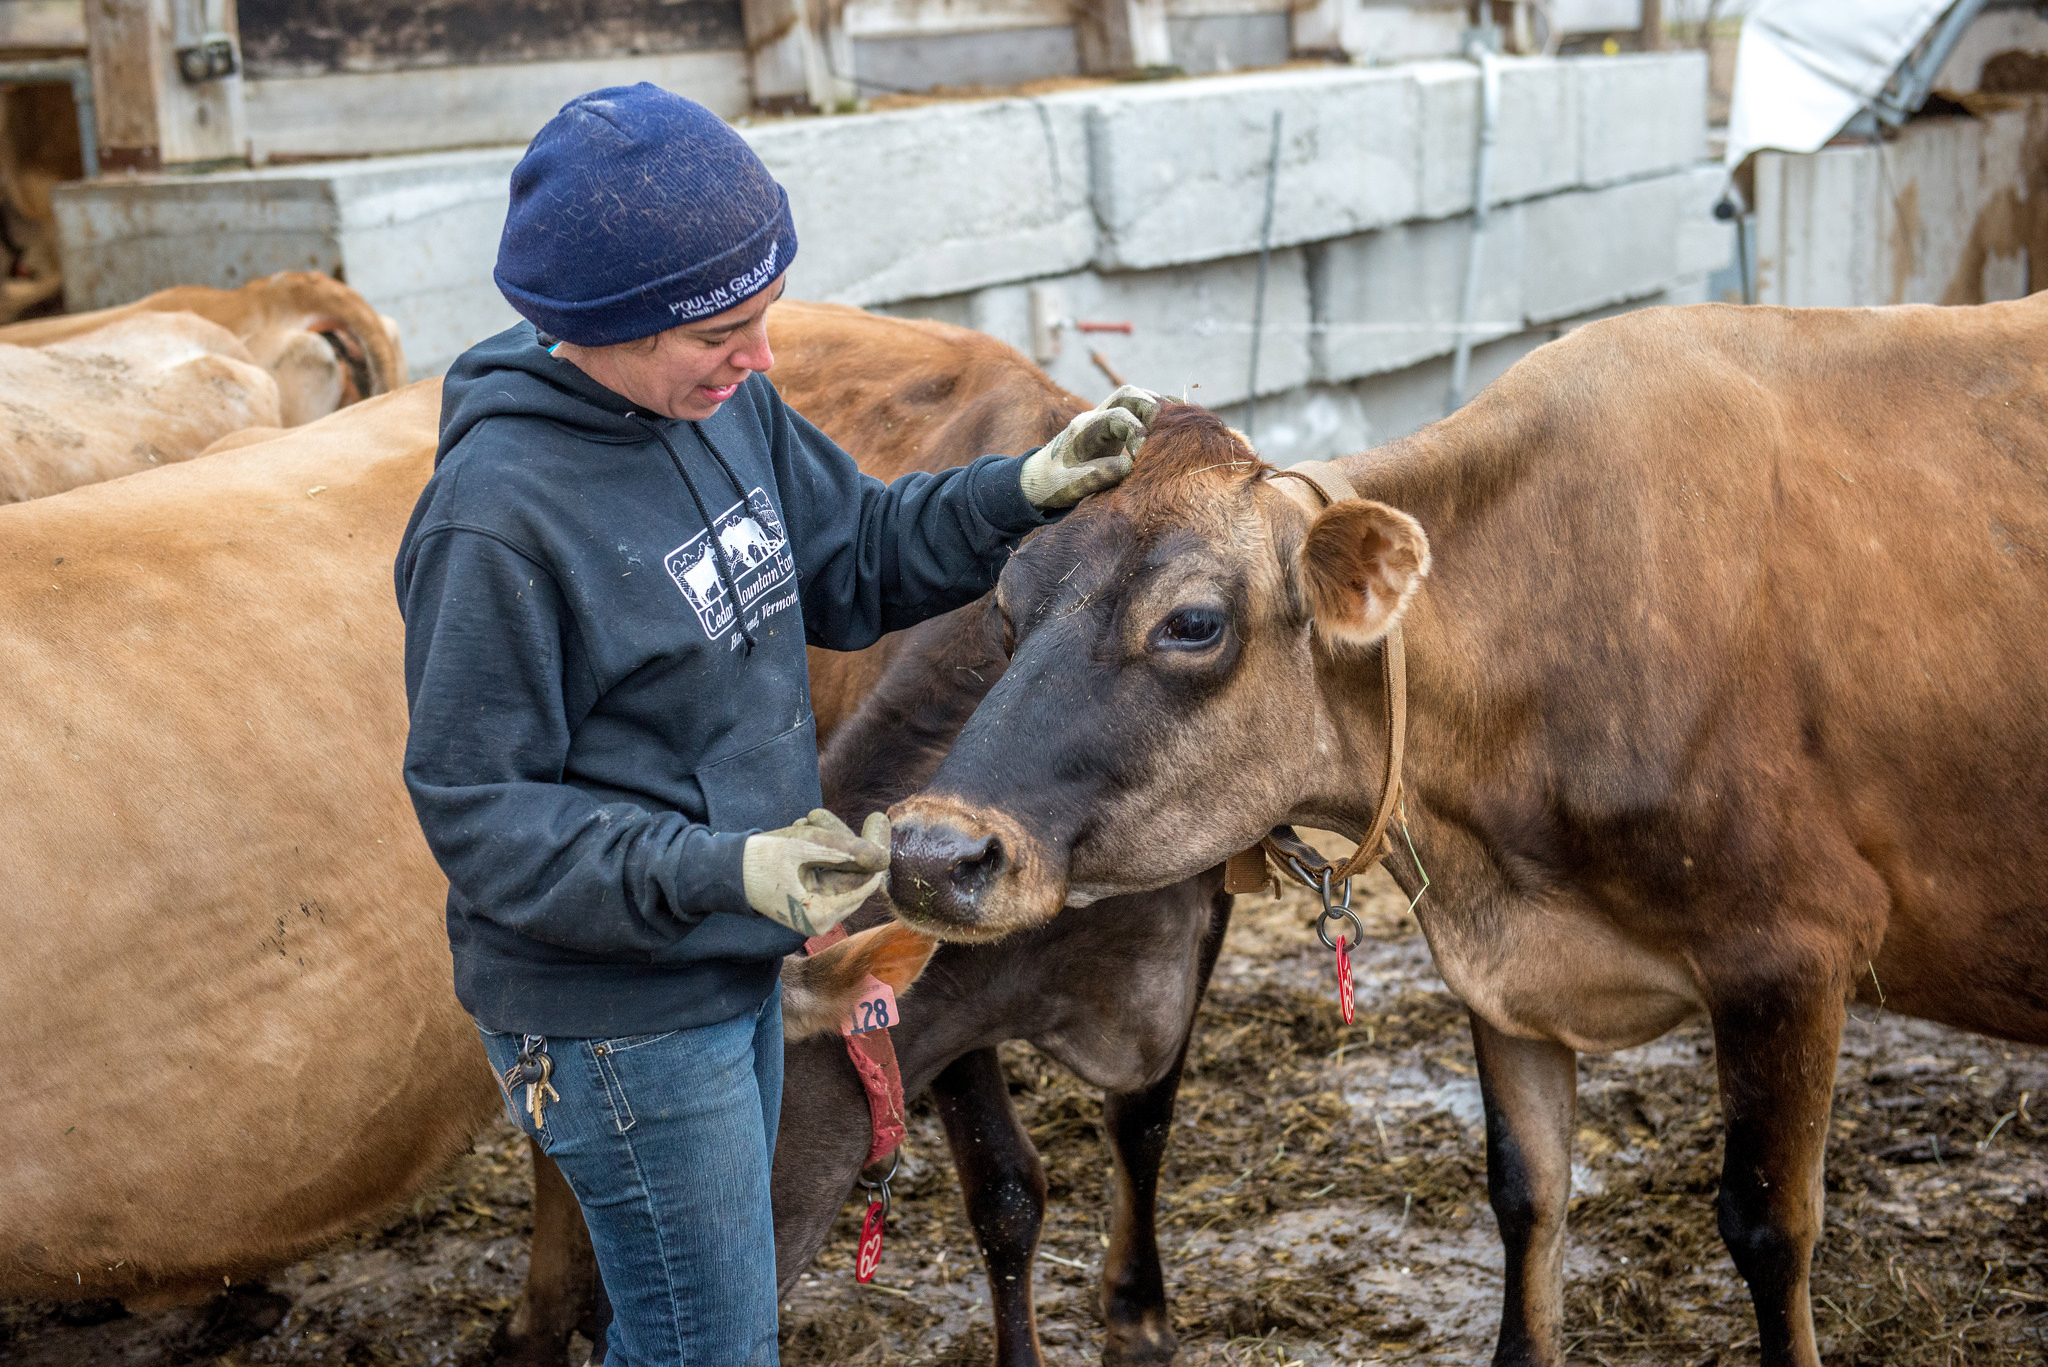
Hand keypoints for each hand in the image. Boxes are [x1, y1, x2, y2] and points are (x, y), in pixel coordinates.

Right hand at [742, 809, 890, 936]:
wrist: (724, 870)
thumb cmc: (760, 858)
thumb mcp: (805, 846)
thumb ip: (845, 851)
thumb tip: (883, 856)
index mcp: (823, 915)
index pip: (867, 882)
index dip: (874, 849)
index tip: (876, 818)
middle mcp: (824, 919)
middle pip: (854, 874)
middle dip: (841, 841)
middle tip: (816, 816)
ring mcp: (817, 910)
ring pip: (840, 869)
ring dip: (827, 841)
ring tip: (800, 824)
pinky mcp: (811, 899)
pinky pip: (827, 870)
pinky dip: (818, 849)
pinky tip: (798, 833)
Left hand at [1019, 385, 1163, 508]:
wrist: (1035, 480)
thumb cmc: (1050, 485)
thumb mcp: (1068, 486)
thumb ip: (1096, 475)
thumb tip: (1128, 464)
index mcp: (1083, 429)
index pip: (1117, 415)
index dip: (1136, 432)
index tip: (1139, 458)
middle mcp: (1094, 417)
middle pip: (1128, 393)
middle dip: (1151, 407)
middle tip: (1165, 432)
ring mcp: (1102, 420)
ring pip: (1134, 397)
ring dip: (1155, 408)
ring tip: (1174, 428)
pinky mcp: (1111, 429)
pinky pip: (1135, 411)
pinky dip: (1153, 416)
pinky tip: (1169, 430)